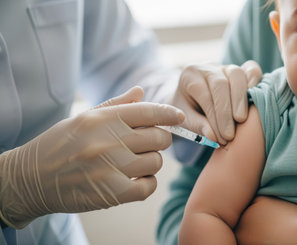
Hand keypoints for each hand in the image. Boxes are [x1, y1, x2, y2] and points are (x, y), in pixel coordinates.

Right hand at [0, 87, 184, 228]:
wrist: (30, 178)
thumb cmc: (60, 144)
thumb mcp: (84, 118)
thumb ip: (116, 105)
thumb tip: (142, 91)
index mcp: (102, 119)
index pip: (148, 111)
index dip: (169, 113)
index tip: (178, 116)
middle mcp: (107, 140)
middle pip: (159, 137)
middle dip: (158, 139)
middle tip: (146, 143)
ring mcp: (110, 167)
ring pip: (156, 161)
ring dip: (151, 162)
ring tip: (135, 162)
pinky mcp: (111, 192)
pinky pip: (148, 186)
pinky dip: (147, 183)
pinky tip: (136, 179)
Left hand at [170, 60, 261, 144]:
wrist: (191, 96)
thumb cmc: (187, 108)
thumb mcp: (186, 118)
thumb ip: (198, 126)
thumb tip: (213, 136)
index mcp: (190, 76)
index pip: (205, 95)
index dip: (215, 116)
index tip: (222, 136)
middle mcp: (207, 67)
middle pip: (221, 84)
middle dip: (227, 111)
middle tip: (231, 134)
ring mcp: (224, 67)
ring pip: (236, 74)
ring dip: (241, 99)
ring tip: (241, 120)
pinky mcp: (239, 70)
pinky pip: (250, 68)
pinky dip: (254, 80)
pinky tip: (256, 97)